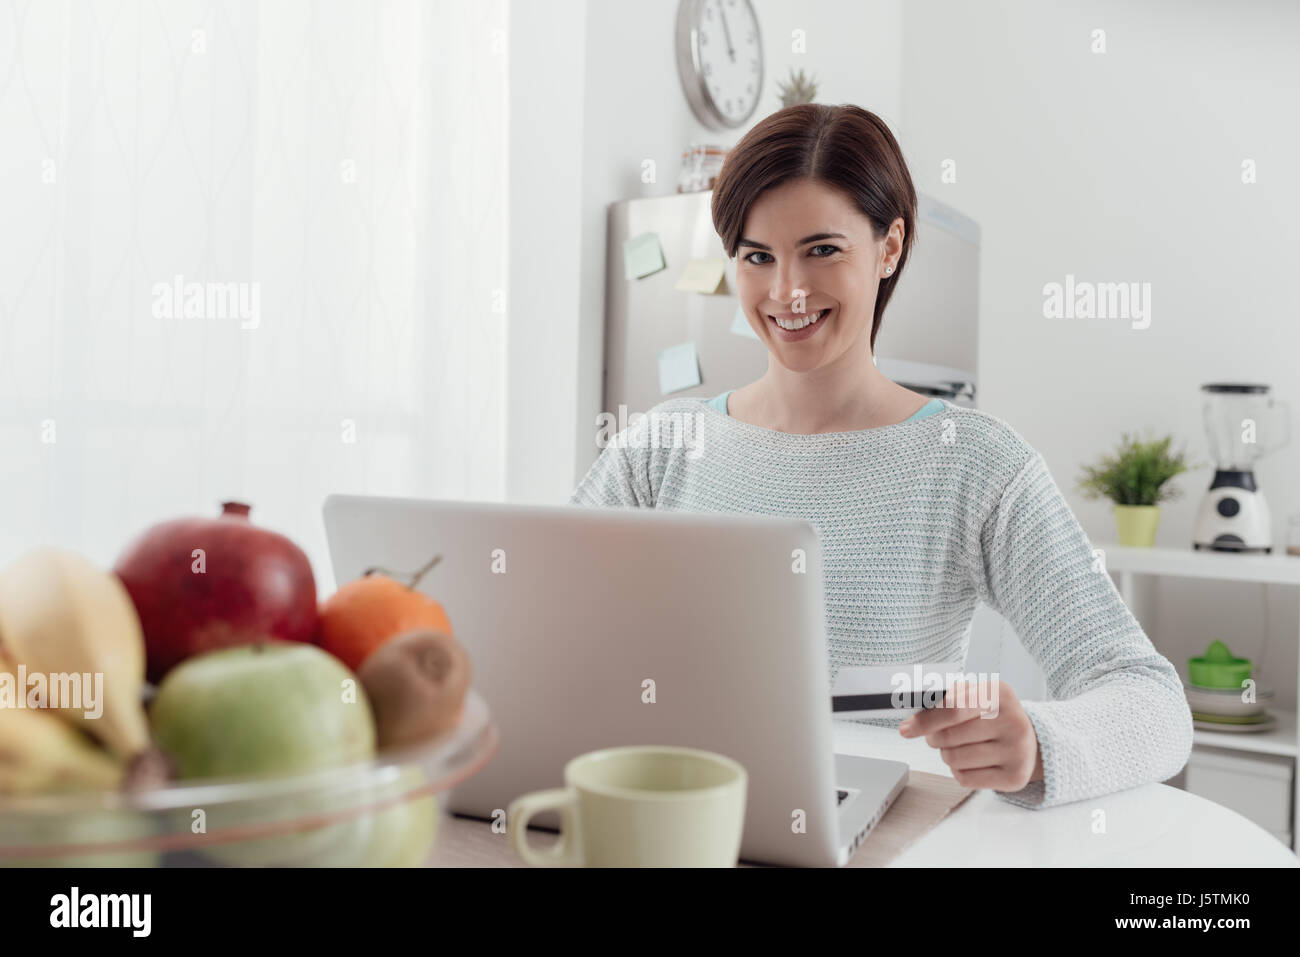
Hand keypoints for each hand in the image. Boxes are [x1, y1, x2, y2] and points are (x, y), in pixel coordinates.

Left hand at [897, 679, 1042, 791]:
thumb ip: (945, 698)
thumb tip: (912, 716)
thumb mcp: (975, 694)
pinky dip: (958, 771)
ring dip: (946, 754)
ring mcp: (1017, 752)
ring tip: (957, 747)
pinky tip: (970, 761)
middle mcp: (1014, 722)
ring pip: (954, 759)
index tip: (906, 729)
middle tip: (935, 736)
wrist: (1030, 739)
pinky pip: (965, 779)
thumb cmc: (992, 714)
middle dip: (933, 738)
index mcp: (1000, 694)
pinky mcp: (1015, 778)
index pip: (953, 709)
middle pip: (950, 737)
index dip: (925, 721)